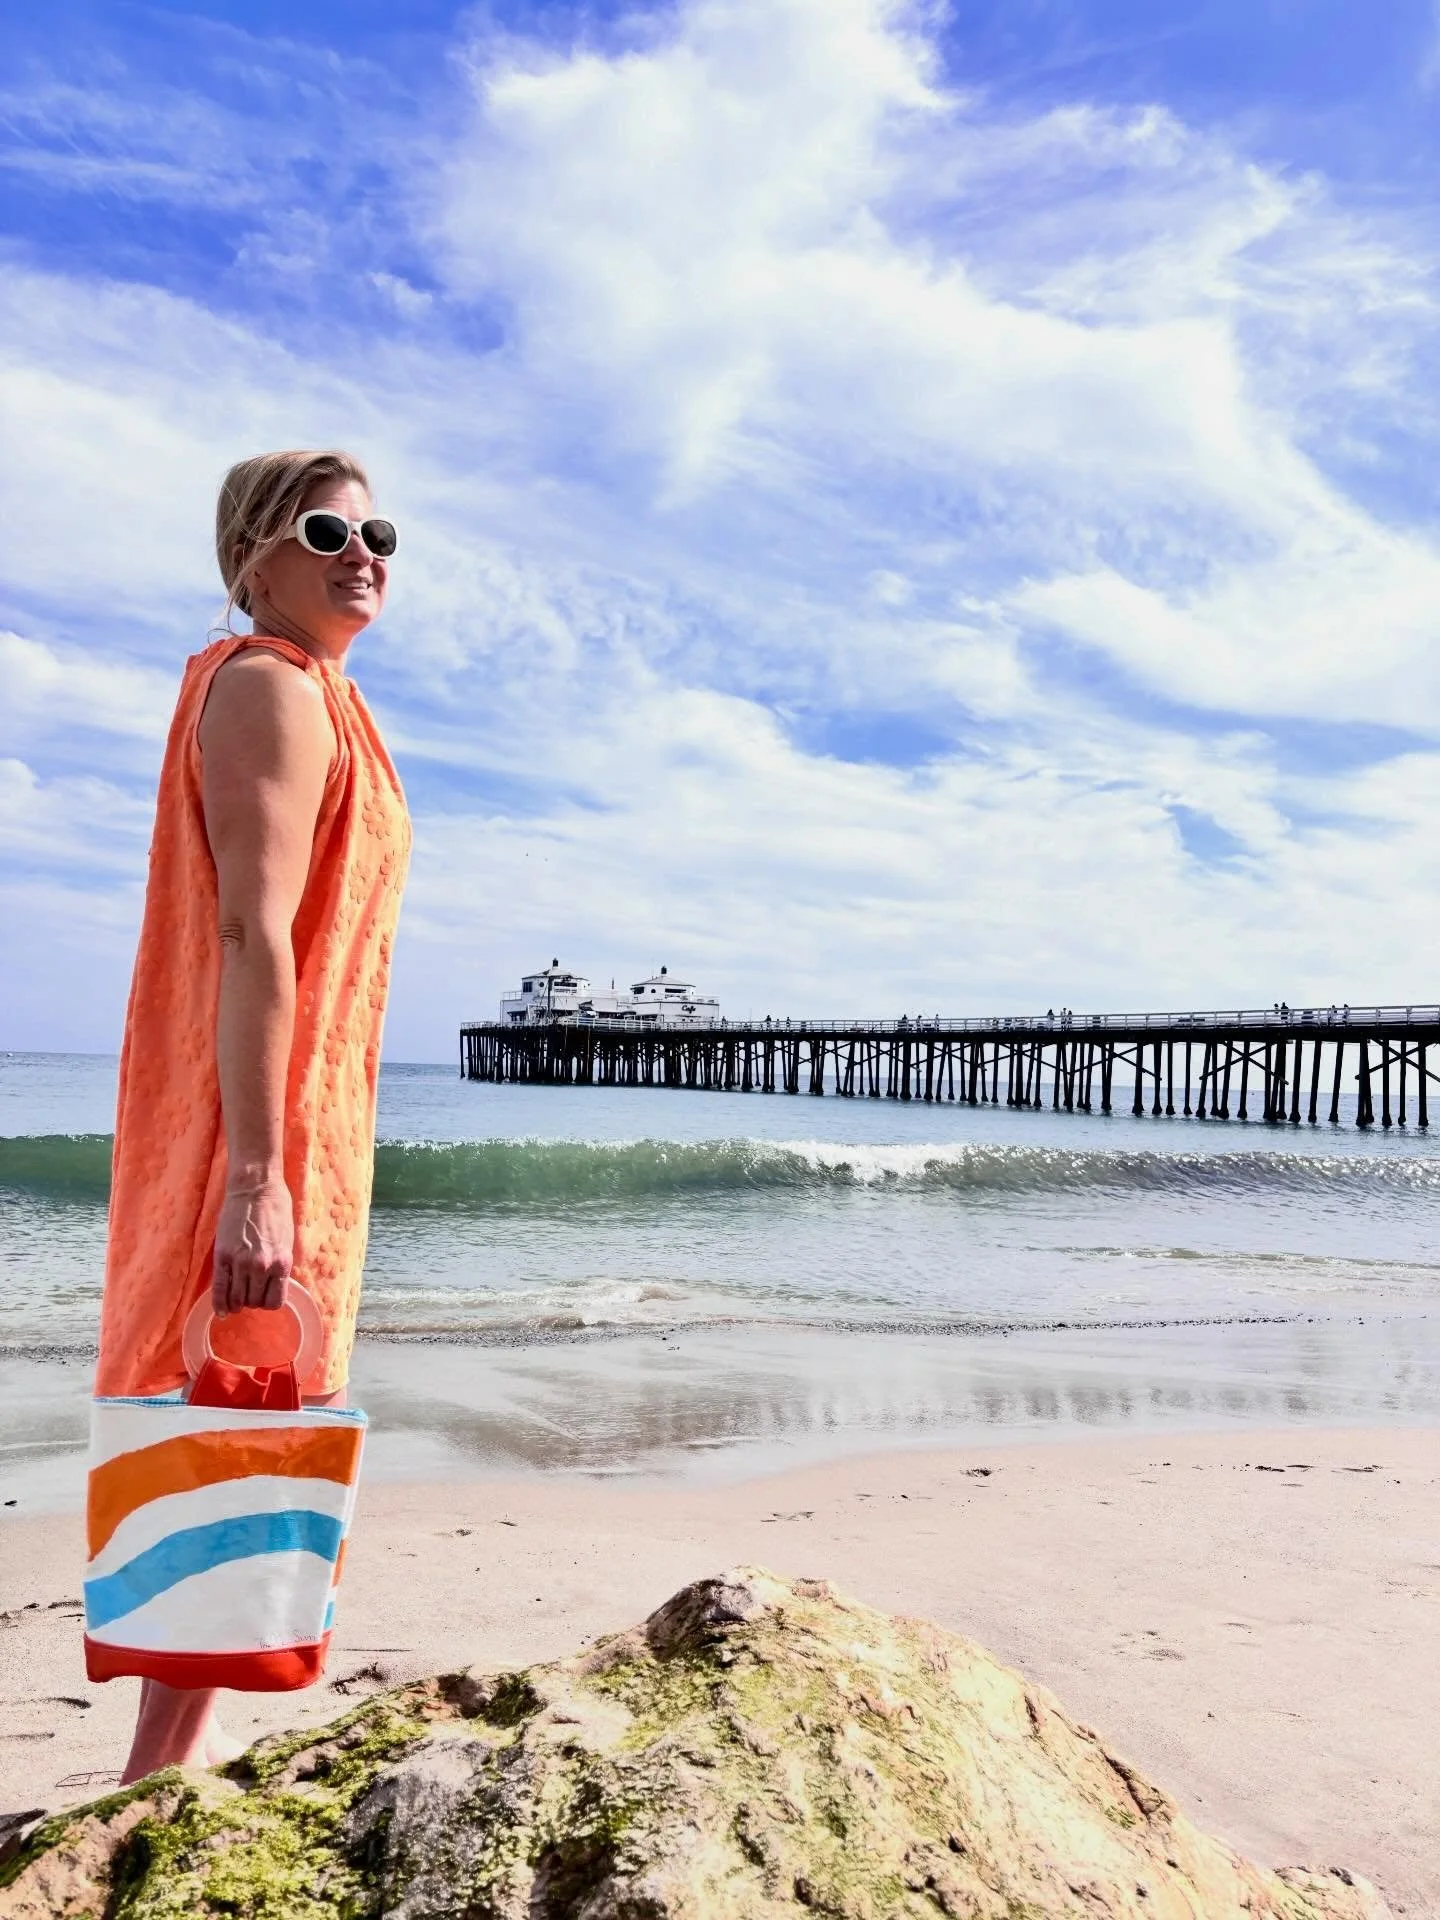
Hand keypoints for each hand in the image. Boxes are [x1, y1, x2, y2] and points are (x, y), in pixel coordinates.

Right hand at [213, 1177, 293, 1316]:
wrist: (256, 1188)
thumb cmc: (276, 1209)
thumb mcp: (287, 1241)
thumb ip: (280, 1264)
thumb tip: (273, 1285)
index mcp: (282, 1263)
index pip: (275, 1302)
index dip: (268, 1302)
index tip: (264, 1297)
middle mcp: (262, 1266)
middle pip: (255, 1302)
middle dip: (252, 1300)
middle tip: (249, 1291)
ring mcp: (241, 1262)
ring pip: (238, 1299)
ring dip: (237, 1301)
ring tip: (236, 1295)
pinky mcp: (222, 1256)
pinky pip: (219, 1289)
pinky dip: (219, 1303)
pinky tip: (221, 1312)